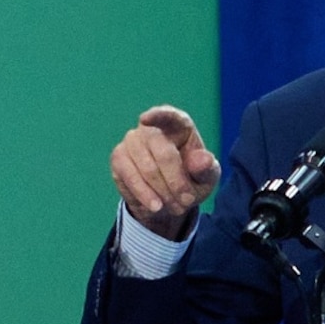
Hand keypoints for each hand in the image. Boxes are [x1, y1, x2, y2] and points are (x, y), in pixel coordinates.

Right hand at [111, 106, 220, 241]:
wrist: (167, 198)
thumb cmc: (190, 180)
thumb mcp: (206, 178)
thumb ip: (206, 169)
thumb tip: (204, 160)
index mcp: (178, 126)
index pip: (169, 116)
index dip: (157, 116)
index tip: (144, 119)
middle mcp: (151, 129)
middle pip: (163, 154)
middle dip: (177, 182)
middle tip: (187, 202)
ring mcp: (131, 142)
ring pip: (147, 169)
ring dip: (163, 192)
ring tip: (175, 207)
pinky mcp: (118, 158)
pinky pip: (130, 177)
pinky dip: (145, 194)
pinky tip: (155, 205)